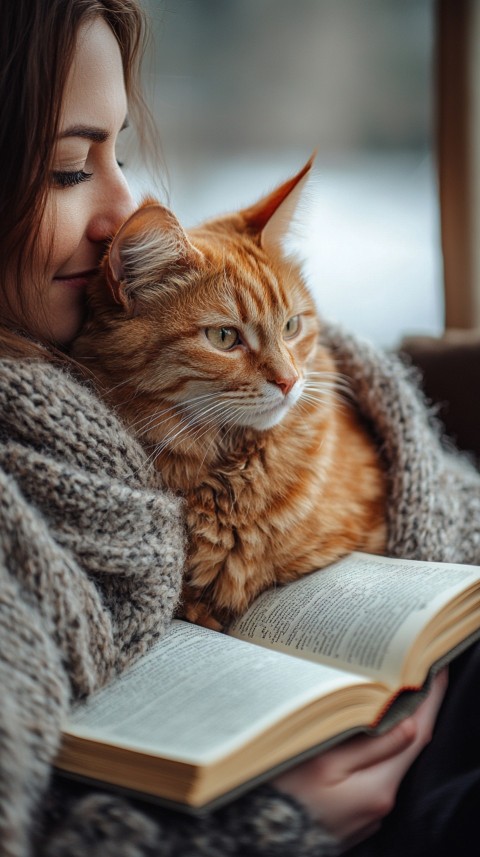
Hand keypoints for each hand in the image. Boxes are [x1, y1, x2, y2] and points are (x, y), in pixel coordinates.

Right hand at [273, 668, 447, 848]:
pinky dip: (369, 750)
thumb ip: (370, 744)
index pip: (416, 734)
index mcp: (377, 787)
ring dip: (386, 728)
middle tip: (404, 669)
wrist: (259, 835)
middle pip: (405, 747)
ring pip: (386, 760)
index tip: (433, 668)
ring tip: (379, 692)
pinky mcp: (351, 811)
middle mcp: (379, 801)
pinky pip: (369, 774)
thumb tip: (407, 724)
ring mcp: (366, 810)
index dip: (429, 700)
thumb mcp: (324, 762)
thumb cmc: (284, 796)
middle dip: (408, 709)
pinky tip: (355, 729)